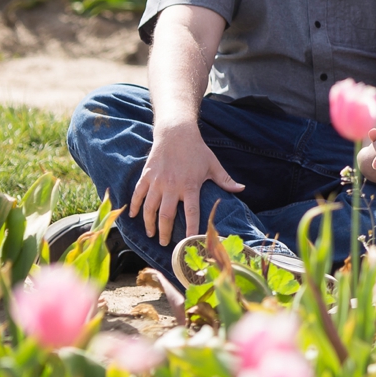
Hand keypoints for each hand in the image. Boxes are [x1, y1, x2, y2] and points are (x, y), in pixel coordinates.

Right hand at [130, 123, 245, 246]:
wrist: (176, 132)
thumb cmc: (197, 150)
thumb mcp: (213, 164)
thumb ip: (225, 180)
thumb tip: (242, 189)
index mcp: (190, 185)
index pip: (191, 212)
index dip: (191, 228)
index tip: (190, 242)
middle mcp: (172, 186)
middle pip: (166, 215)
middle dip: (165, 232)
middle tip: (165, 244)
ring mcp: (157, 181)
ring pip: (150, 208)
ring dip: (149, 223)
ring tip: (151, 234)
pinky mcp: (147, 176)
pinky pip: (138, 194)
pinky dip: (134, 206)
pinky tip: (133, 216)